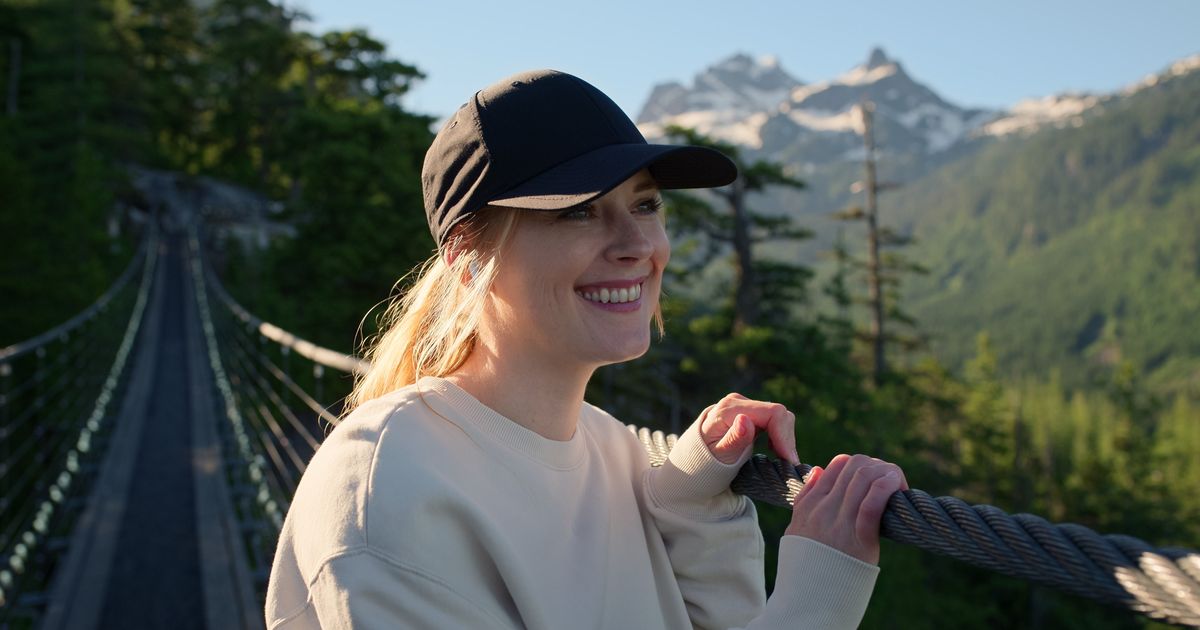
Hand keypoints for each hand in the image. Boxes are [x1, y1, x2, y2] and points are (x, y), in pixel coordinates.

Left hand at [698, 393, 798, 465]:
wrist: (689, 462)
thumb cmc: (702, 463)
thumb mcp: (718, 457)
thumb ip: (734, 439)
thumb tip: (746, 420)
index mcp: (729, 409)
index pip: (772, 413)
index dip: (785, 436)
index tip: (789, 461)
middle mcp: (737, 402)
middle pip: (778, 413)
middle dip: (786, 439)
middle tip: (786, 465)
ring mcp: (743, 406)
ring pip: (778, 417)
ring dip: (784, 439)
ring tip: (780, 461)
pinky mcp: (748, 413)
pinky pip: (773, 421)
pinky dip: (778, 436)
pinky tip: (774, 452)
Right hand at [785, 454, 907, 564]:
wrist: (808, 601)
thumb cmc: (806, 567)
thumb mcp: (797, 528)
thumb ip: (806, 498)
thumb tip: (820, 470)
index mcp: (810, 505)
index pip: (838, 464)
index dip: (862, 466)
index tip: (875, 482)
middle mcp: (824, 509)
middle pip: (856, 465)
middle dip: (880, 468)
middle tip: (893, 487)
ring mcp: (840, 523)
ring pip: (865, 477)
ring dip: (890, 475)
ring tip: (899, 490)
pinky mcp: (859, 540)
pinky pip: (873, 503)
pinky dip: (888, 490)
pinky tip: (900, 493)